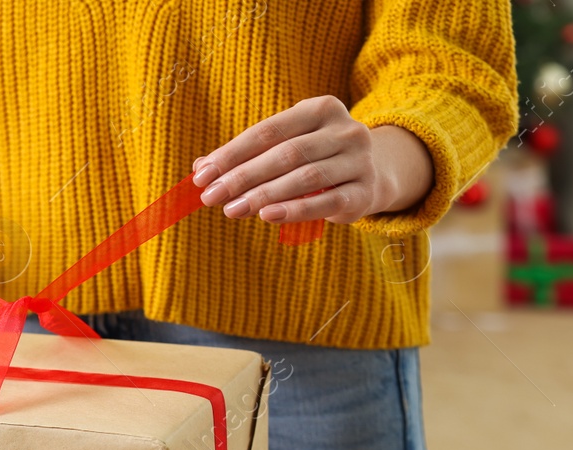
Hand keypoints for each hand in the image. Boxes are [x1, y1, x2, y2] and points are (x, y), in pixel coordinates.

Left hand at [192, 96, 432, 224]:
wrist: (372, 174)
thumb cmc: (314, 158)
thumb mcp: (284, 147)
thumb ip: (246, 155)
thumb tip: (200, 168)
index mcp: (320, 109)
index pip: (268, 131)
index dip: (232, 153)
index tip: (202, 175)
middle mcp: (345, 130)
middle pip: (285, 153)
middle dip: (243, 177)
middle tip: (211, 197)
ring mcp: (359, 160)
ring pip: (305, 177)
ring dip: (264, 195)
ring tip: (232, 210)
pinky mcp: (364, 192)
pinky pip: (327, 201)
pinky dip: (295, 210)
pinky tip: (267, 216)